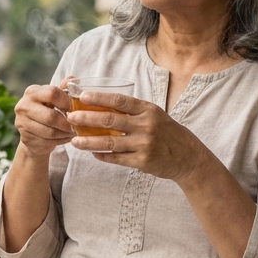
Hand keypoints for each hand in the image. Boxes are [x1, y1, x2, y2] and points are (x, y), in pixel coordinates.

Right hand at [13, 80, 74, 156]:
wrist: (34, 132)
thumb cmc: (48, 110)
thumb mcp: (55, 98)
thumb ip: (64, 89)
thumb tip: (73, 79)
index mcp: (32, 92)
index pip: (52, 93)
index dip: (67, 102)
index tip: (76, 108)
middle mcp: (23, 106)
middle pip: (51, 116)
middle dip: (67, 122)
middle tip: (78, 124)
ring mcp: (22, 123)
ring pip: (50, 131)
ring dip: (65, 133)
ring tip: (73, 131)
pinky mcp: (25, 138)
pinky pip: (48, 142)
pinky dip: (60, 140)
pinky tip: (65, 137)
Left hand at [66, 91, 207, 182]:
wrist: (187, 156)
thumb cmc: (167, 132)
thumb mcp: (154, 115)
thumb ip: (132, 111)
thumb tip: (102, 105)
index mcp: (148, 110)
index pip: (120, 101)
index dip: (100, 98)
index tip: (83, 96)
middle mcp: (146, 125)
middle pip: (110, 121)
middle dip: (87, 119)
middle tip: (70, 117)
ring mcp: (144, 144)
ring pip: (110, 143)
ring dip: (89, 142)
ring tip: (74, 141)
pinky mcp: (142, 161)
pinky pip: (117, 159)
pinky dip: (103, 156)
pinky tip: (92, 153)